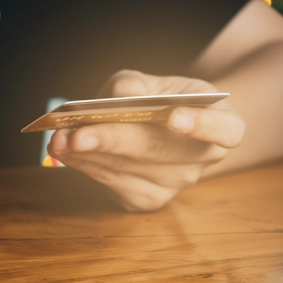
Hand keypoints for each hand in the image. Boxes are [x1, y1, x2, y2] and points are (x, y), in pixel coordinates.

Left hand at [48, 70, 244, 211]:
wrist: (167, 129)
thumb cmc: (164, 98)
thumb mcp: (156, 82)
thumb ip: (135, 86)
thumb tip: (116, 100)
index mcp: (225, 125)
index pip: (224, 130)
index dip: (201, 124)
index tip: (173, 115)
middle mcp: (204, 161)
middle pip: (160, 153)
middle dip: (113, 141)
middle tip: (76, 134)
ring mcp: (176, 186)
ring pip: (128, 170)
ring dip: (87, 155)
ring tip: (58, 138)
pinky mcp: (146, 200)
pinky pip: (112, 183)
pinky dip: (84, 165)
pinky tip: (64, 151)